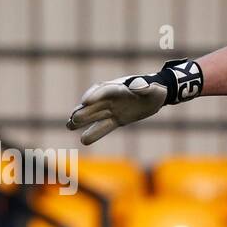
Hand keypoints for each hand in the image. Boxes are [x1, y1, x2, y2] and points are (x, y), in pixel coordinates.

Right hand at [65, 58, 203, 145]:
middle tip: (72, 118)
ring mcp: (112, 108)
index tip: (85, 101)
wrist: (157, 95)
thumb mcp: (151, 87)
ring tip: (69, 126)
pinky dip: (94, 133)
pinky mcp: (117, 119)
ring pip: (95, 115)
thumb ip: (143, 87)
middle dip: (84, 110)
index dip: (95, 95)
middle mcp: (112, 97)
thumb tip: (136, 86)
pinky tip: (83, 140)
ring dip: (82, 120)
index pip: (104, 90)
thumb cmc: (154, 89)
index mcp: (119, 87)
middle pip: (95, 104)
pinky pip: (104, 126)